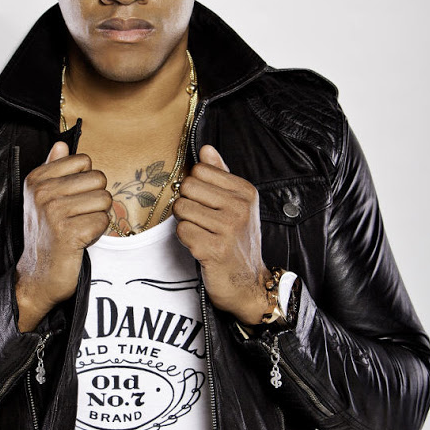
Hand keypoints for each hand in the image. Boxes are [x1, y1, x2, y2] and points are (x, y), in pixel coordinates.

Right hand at [15, 141, 111, 331]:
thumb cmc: (47, 233)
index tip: (71, 200)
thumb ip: (54, 168)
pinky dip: (97, 233)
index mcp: (37, 178)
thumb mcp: (43, 197)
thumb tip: (61, 144)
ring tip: (78, 228)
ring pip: (104, 200)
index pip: (84, 161)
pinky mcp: (67, 233)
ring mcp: (53, 212)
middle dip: (96, 200)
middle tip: (77, 217)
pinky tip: (80, 241)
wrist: (37, 275)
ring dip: (97, 217)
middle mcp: (43, 192)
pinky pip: (103, 221)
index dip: (86, 182)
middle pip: (99, 178)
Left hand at [173, 144, 270, 324]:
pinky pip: (182, 231)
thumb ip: (220, 174)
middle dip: (187, 204)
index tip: (206, 203)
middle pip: (187, 187)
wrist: (248, 282)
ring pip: (181, 208)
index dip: (195, 187)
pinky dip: (186, 240)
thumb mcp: (236, 203)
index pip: (199, 170)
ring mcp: (228, 229)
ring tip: (203, 233)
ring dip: (186, 223)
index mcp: (245, 191)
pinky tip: (201, 247)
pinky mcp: (214, 249)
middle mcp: (240, 207)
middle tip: (202, 221)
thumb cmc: (237, 240)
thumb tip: (205, 148)